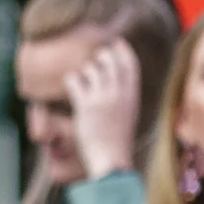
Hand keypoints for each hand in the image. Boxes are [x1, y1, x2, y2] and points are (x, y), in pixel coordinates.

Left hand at [67, 40, 143, 181]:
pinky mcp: (86, 106)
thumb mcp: (127, 117)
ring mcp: (102, 98)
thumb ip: (123, 100)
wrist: (112, 161)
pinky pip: (75, 80)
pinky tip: (71, 86)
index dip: (122, 50)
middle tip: (95, 61)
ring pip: (91, 68)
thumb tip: (112, 87)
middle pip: (110, 60)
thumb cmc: (118, 144)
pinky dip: (71, 80)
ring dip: (85, 71)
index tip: (116, 42)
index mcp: (132, 97)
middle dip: (101, 56)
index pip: (130, 64)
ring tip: (83, 82)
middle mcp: (119, 93)